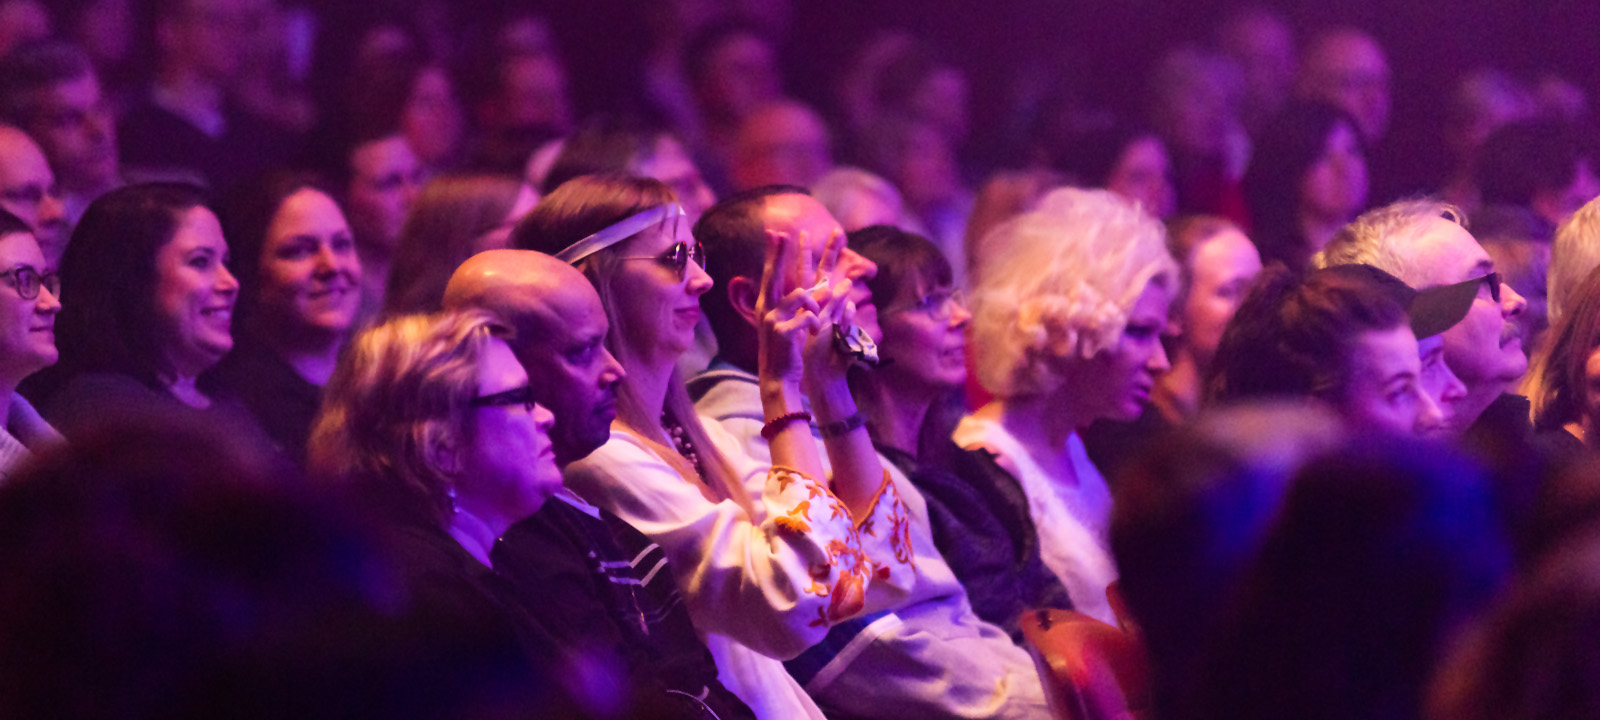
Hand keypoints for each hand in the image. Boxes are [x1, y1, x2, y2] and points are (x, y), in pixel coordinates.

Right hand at [756, 229, 821, 386]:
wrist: (779, 378)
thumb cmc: (787, 350)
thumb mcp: (790, 324)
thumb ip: (799, 306)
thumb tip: (815, 287)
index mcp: (768, 305)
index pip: (771, 273)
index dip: (774, 253)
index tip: (776, 232)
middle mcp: (766, 309)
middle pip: (773, 274)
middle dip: (779, 253)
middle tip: (783, 233)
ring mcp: (772, 320)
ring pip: (801, 294)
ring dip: (817, 300)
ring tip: (822, 311)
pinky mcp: (782, 332)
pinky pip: (807, 316)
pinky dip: (816, 321)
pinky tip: (816, 331)